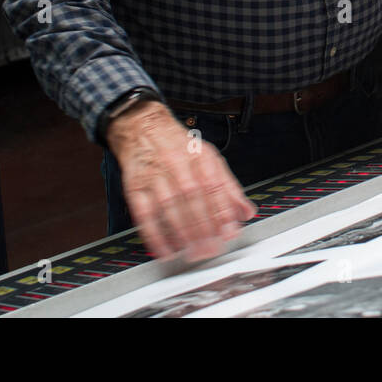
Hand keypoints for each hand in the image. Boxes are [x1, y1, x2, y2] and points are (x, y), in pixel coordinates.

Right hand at [106, 101, 255, 261]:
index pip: (214, 186)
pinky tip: (165, 249)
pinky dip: (154, 234)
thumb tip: (246, 212)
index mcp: (200, 157)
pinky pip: (144, 213)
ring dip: (182, 233)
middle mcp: (178, 164)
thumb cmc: (180, 147)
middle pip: (192, 198)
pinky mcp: (135, 187)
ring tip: (193, 252)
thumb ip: (229, 187)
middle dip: (203, 227)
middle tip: (211, 250)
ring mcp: (155, 175)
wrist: (143, 129)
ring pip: (170, 206)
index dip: (222, 212)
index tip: (229, 233)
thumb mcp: (210, 159)